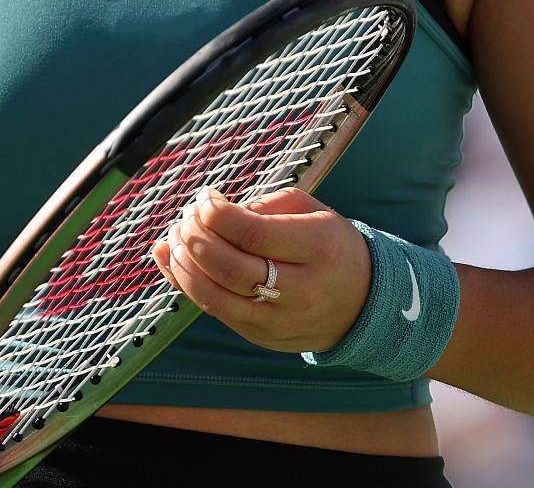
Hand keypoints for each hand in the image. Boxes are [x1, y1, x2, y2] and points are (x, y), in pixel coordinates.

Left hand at [149, 186, 370, 353]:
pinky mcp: (262, 337)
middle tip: (185, 218)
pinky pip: (215, 313)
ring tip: (174, 239)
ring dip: (183, 266)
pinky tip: (170, 261)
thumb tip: (213, 213)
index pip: (254, 236)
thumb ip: (265, 207)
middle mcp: (301, 290)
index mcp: (318, 249)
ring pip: (216, 299)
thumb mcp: (312, 212)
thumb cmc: (330, 246)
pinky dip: (186, 285)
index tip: (205, 197)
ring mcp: (280, 321)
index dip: (217, 215)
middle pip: (231, 270)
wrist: (363, 304)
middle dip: (195, 240)